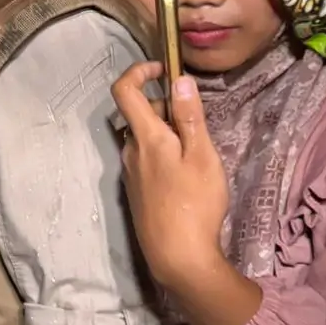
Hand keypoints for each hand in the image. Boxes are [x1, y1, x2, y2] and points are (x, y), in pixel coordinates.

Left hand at [109, 63, 229, 289]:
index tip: (162, 69)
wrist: (177, 255)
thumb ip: (190, 117)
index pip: (124, 90)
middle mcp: (130, 151)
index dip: (138, 71)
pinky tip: (185, 176)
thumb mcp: (202, 155)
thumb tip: (179, 79)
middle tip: (195, 121)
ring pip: (143, 139)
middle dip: (163, 107)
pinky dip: (162, 154)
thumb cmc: (195, 203)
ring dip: (165, 133)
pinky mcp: (135, 192)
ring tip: (196, 151)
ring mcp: (130, 173)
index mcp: (144, 137)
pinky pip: (145, 160)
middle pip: (138, 115)